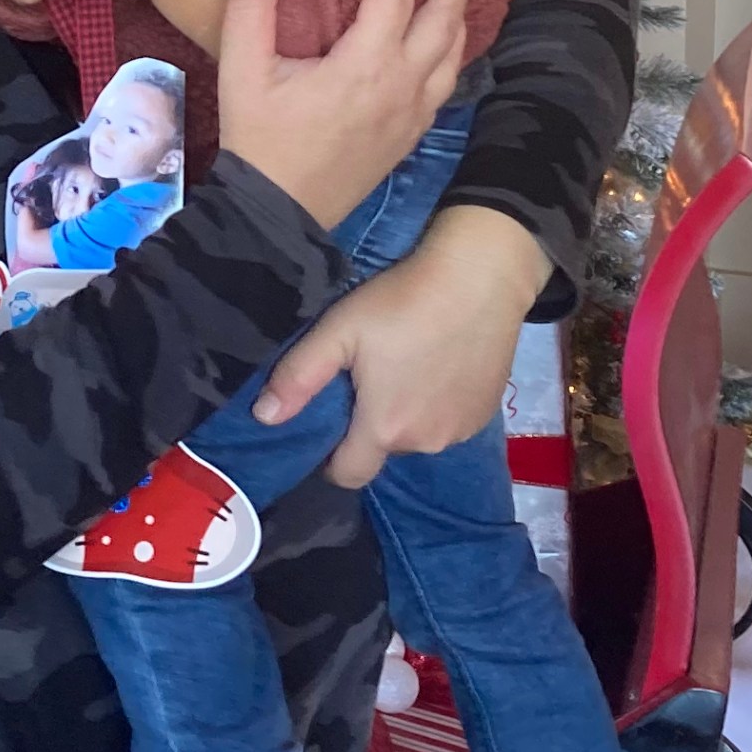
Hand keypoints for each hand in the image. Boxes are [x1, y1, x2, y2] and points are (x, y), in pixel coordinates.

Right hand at [215, 0, 470, 232]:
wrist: (278, 216)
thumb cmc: (259, 141)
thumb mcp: (242, 71)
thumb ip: (251, 8)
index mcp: (365, 63)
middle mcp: (402, 83)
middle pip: (446, 12)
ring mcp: (414, 111)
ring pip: (456, 47)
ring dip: (460, 2)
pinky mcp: (413, 133)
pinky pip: (449, 78)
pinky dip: (455, 44)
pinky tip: (449, 34)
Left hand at [255, 205, 552, 489]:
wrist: (480, 276)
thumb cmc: (402, 300)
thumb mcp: (339, 330)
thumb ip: (298, 377)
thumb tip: (265, 418)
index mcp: (384, 429)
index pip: (347, 475)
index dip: (331, 459)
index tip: (331, 423)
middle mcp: (425, 443)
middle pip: (383, 452)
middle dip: (370, 427)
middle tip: (368, 379)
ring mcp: (461, 431)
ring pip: (418, 438)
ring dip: (406, 417)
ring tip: (405, 368)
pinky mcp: (486, 414)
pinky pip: (448, 424)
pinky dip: (437, 407)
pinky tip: (438, 367)